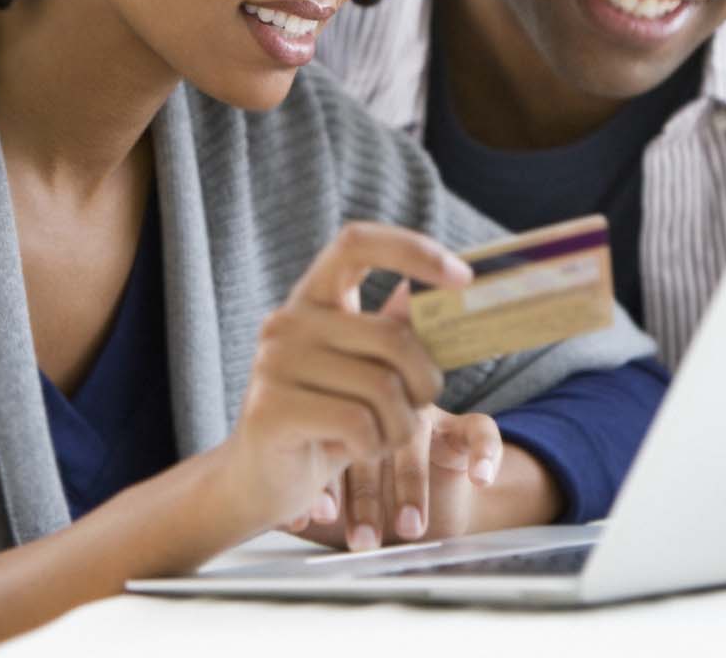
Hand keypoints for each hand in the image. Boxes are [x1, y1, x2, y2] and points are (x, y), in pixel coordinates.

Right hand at [215, 223, 471, 532]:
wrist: (261, 481)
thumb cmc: (325, 423)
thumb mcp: (365, 373)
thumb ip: (393, 333)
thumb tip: (426, 291)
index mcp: (312, 300)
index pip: (356, 243)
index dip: (413, 250)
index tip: (463, 277)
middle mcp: (286, 321)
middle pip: (391, 336)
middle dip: (425, 383)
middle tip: (420, 409)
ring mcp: (273, 362)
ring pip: (381, 388)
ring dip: (399, 427)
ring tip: (380, 439)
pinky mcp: (270, 408)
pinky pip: (358, 423)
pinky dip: (372, 447)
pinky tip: (352, 452)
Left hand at [285, 400, 505, 548]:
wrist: (432, 507)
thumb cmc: (371, 503)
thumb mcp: (342, 508)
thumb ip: (316, 509)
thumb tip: (288, 521)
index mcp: (344, 423)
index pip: (330, 445)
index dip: (326, 483)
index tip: (321, 519)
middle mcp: (381, 414)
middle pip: (372, 446)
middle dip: (366, 498)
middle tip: (362, 540)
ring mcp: (422, 419)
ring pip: (416, 441)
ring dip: (413, 488)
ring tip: (408, 529)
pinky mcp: (461, 430)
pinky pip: (480, 429)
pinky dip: (485, 451)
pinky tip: (481, 477)